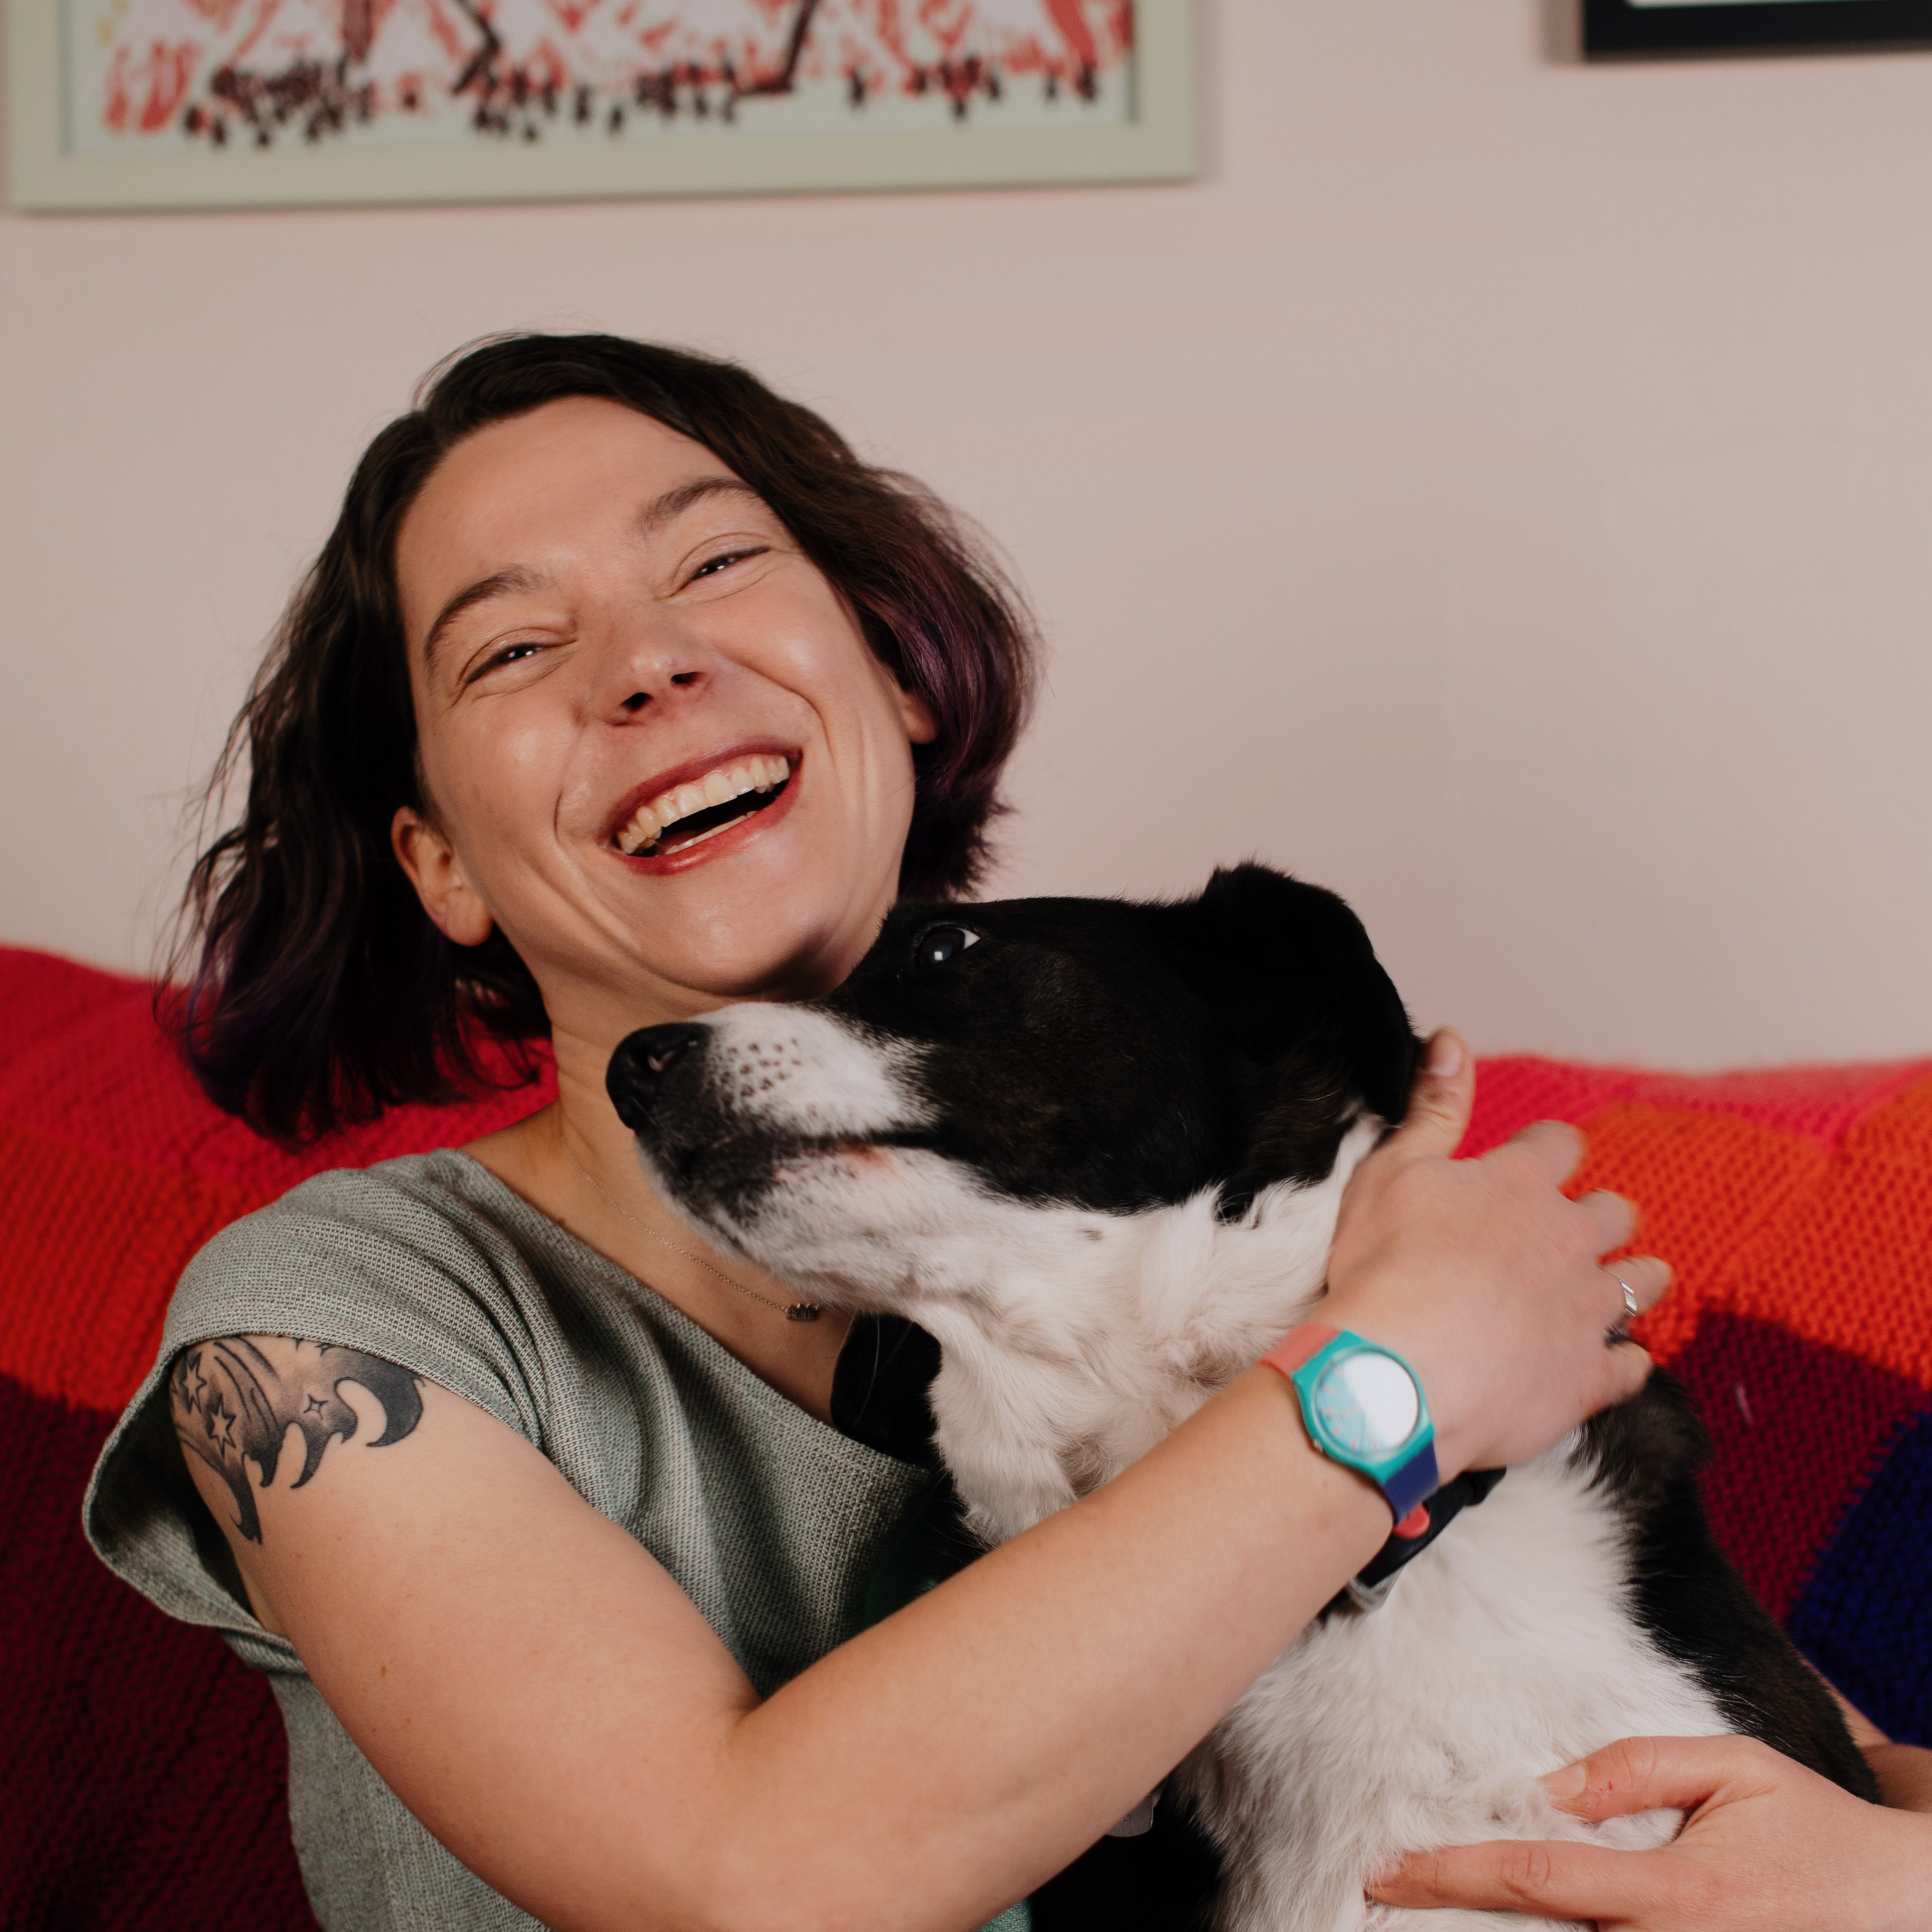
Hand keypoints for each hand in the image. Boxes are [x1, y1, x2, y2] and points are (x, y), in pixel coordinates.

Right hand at [1323, 1029, 1668, 1475]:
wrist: (1398, 1373)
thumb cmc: (1385, 1267)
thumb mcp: (1392, 1170)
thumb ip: (1433, 1107)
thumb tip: (1452, 1039)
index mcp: (1519, 1185)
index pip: (1557, 1145)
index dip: (1549, 1150)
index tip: (1538, 1160)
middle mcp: (1567, 1239)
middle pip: (1613, 1214)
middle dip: (1602, 1217)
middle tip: (1580, 1230)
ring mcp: (1585, 1310)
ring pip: (1640, 1283)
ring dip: (1637, 1279)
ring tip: (1630, 1284)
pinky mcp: (1588, 1376)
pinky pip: (1630, 1366)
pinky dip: (1627, 1361)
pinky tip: (1619, 1363)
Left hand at [1369, 1733, 1931, 1930]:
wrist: (1909, 1908)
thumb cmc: (1816, 1833)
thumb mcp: (1736, 1770)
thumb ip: (1637, 1768)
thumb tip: (1551, 1789)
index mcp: (1677, 1893)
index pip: (1538, 1883)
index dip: (1451, 1878)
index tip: (1385, 1872)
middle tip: (1384, 1907)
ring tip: (1431, 1928)